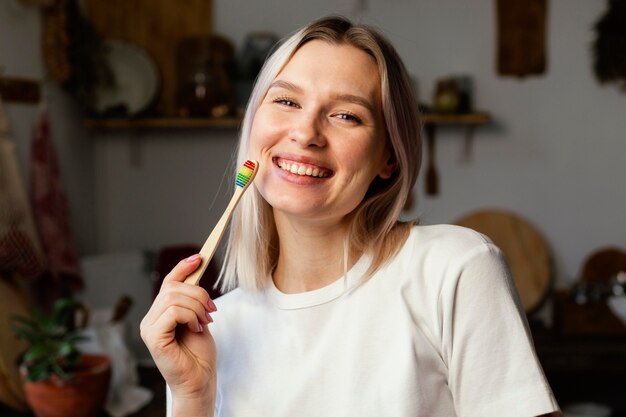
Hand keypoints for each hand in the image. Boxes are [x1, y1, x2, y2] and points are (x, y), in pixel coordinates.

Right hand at [140, 254, 216, 412]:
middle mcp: (150, 319)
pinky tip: (196, 328)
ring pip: (174, 298)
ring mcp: (149, 328)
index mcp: (160, 313)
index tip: (200, 258)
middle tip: (211, 311)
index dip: (183, 267)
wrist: (200, 380)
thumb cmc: (199, 355)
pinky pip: (173, 312)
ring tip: (205, 322)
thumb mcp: (199, 319)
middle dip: (198, 294)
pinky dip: (190, 316)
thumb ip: (192, 300)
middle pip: (173, 288)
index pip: (168, 282)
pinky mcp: (153, 338)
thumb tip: (195, 273)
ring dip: (197, 307)